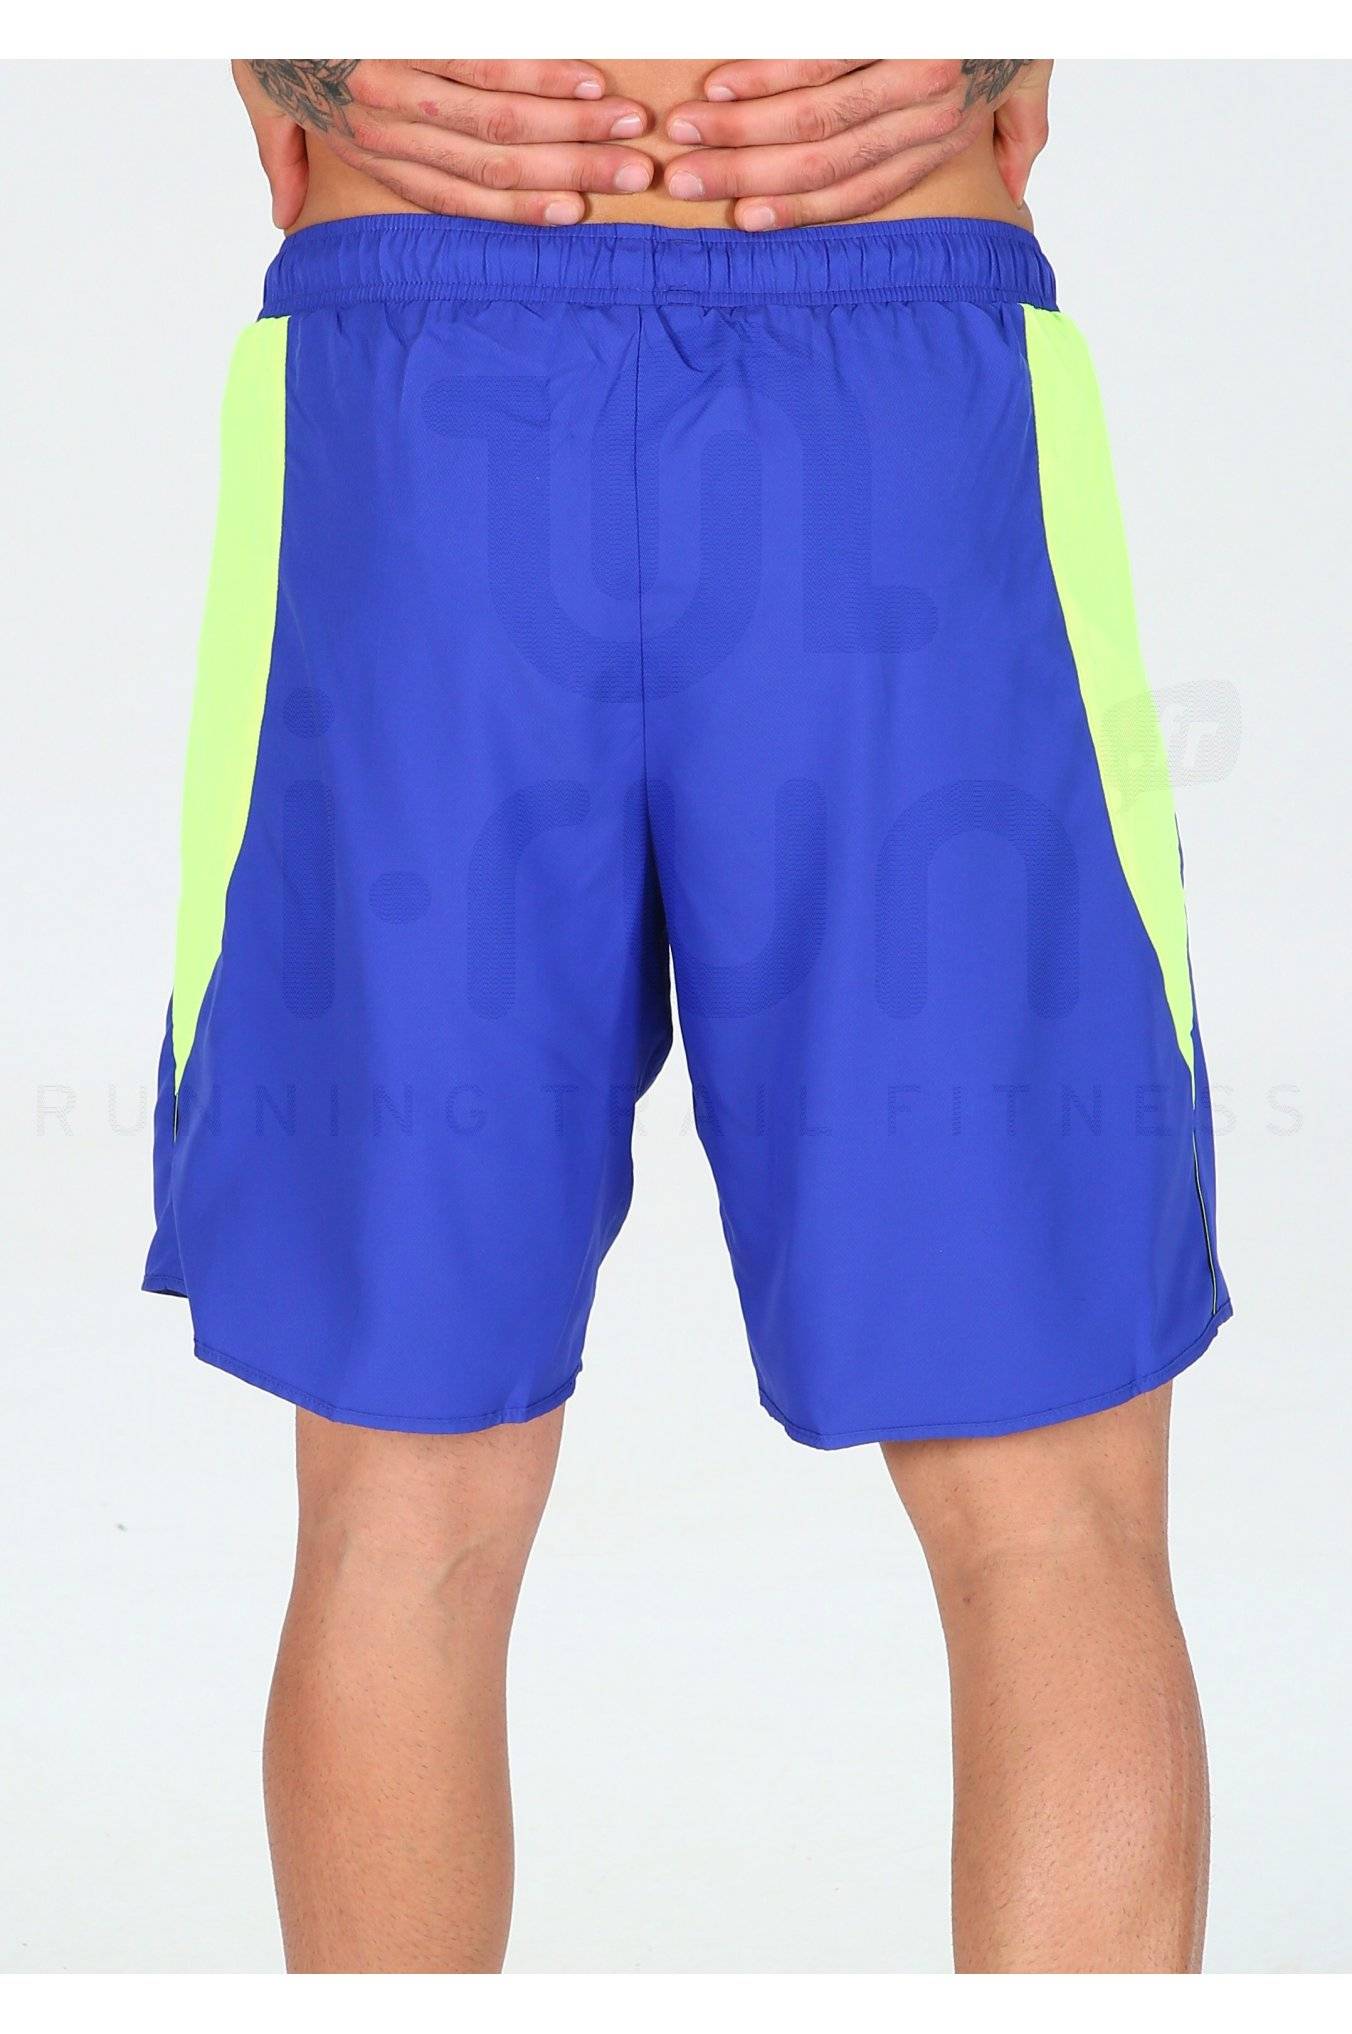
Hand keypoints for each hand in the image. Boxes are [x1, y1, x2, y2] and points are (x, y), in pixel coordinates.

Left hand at [233, 60, 655, 228]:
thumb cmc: (263, 30)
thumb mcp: (259, 98)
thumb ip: (281, 155)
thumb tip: (285, 217)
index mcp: (363, 149)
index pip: (454, 196)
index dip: (519, 212)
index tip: (576, 216)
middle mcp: (385, 123)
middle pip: (494, 164)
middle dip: (571, 170)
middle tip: (634, 173)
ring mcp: (399, 75)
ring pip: (501, 118)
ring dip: (572, 125)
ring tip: (626, 126)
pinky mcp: (409, 31)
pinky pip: (488, 59)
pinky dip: (541, 72)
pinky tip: (586, 80)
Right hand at [661, 59, 1051, 230]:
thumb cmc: (1022, 16)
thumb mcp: (1034, 81)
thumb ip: (1018, 137)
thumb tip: (1012, 194)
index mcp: (950, 136)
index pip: (863, 192)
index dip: (799, 212)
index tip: (744, 221)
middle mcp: (931, 111)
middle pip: (824, 164)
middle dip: (745, 176)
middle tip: (685, 182)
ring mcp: (911, 65)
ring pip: (810, 119)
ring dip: (737, 129)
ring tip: (685, 133)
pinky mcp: (891, 21)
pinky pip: (813, 60)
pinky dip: (759, 76)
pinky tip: (718, 87)